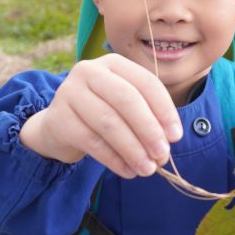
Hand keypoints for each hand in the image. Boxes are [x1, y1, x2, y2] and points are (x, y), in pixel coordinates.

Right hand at [19, 54, 182, 178]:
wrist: (59, 125)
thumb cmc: (102, 113)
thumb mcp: (125, 106)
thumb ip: (148, 117)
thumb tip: (168, 143)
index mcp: (113, 63)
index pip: (146, 83)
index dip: (164, 110)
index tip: (176, 136)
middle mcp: (89, 71)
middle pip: (127, 100)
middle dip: (149, 130)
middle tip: (163, 155)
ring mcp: (70, 93)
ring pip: (109, 123)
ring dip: (133, 149)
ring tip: (147, 169)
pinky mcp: (59, 118)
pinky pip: (92, 142)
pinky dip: (114, 159)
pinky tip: (128, 171)